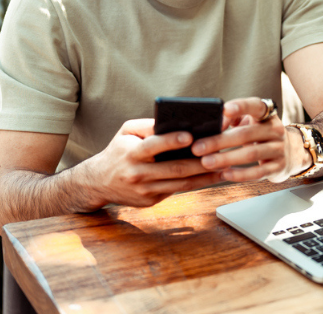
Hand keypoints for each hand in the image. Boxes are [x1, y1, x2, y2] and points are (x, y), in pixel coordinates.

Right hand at [83, 118, 223, 207]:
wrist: (97, 183)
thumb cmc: (118, 150)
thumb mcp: (126, 132)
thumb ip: (149, 126)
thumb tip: (175, 122)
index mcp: (131, 153)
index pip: (154, 146)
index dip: (172, 141)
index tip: (191, 136)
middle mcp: (138, 173)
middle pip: (174, 168)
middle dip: (200, 162)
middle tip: (221, 154)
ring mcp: (145, 190)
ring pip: (180, 184)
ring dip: (205, 177)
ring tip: (225, 168)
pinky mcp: (151, 201)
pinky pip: (177, 192)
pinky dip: (196, 185)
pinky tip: (212, 177)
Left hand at [191, 98, 309, 182]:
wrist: (291, 152)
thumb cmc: (260, 134)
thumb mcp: (251, 121)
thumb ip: (233, 119)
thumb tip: (215, 124)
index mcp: (267, 114)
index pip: (256, 106)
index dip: (241, 106)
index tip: (224, 110)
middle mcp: (275, 130)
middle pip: (246, 134)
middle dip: (219, 141)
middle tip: (198, 147)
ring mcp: (279, 149)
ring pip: (251, 154)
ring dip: (226, 159)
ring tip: (206, 162)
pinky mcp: (278, 167)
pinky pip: (257, 172)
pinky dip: (240, 174)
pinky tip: (224, 174)